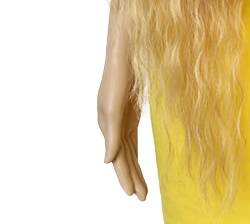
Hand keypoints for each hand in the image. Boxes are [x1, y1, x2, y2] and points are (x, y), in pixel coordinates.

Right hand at [99, 78, 147, 201]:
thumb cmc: (117, 78)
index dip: (125, 176)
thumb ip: (112, 135)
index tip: (133, 194)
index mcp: (107, 125)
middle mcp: (112, 124)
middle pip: (123, 158)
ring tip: (143, 187)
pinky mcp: (129, 111)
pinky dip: (134, 152)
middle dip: (132, 177)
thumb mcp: (114, 108)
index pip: (118, 158)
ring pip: (127, 150)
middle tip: (142, 197)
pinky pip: (131, 139)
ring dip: (134, 168)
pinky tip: (136, 160)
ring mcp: (121, 118)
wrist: (124, 52)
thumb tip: (107, 161)